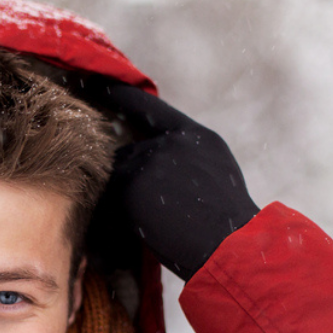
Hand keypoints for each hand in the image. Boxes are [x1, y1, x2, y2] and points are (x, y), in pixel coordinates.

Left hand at [85, 82, 258, 279]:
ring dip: (121, 205)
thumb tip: (145, 166)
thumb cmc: (226, 230)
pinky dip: (114, 220)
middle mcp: (173, 141)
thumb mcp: (214, 181)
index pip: (152, 109)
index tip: (101, 84)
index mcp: (197, 137)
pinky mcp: (132, 182)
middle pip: (127, 155)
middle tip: (154, 218)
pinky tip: (139, 234)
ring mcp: (151, 157)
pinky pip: (107, 200)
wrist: (231, 247)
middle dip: (130, 187)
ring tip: (154, 229)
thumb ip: (182, 163)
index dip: (123, 97)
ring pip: (116, 180)